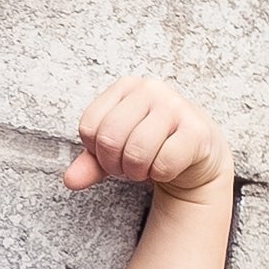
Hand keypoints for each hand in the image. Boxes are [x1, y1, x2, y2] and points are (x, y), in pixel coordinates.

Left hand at [64, 76, 232, 202]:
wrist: (196, 152)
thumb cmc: (150, 145)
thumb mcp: (114, 151)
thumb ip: (89, 163)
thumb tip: (70, 180)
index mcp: (125, 87)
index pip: (89, 126)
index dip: (95, 151)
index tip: (113, 153)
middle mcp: (150, 89)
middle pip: (109, 138)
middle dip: (113, 164)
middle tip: (128, 166)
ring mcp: (176, 106)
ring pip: (136, 151)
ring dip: (136, 171)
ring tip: (145, 167)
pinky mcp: (197, 130)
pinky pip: (164, 162)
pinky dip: (160, 174)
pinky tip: (167, 166)